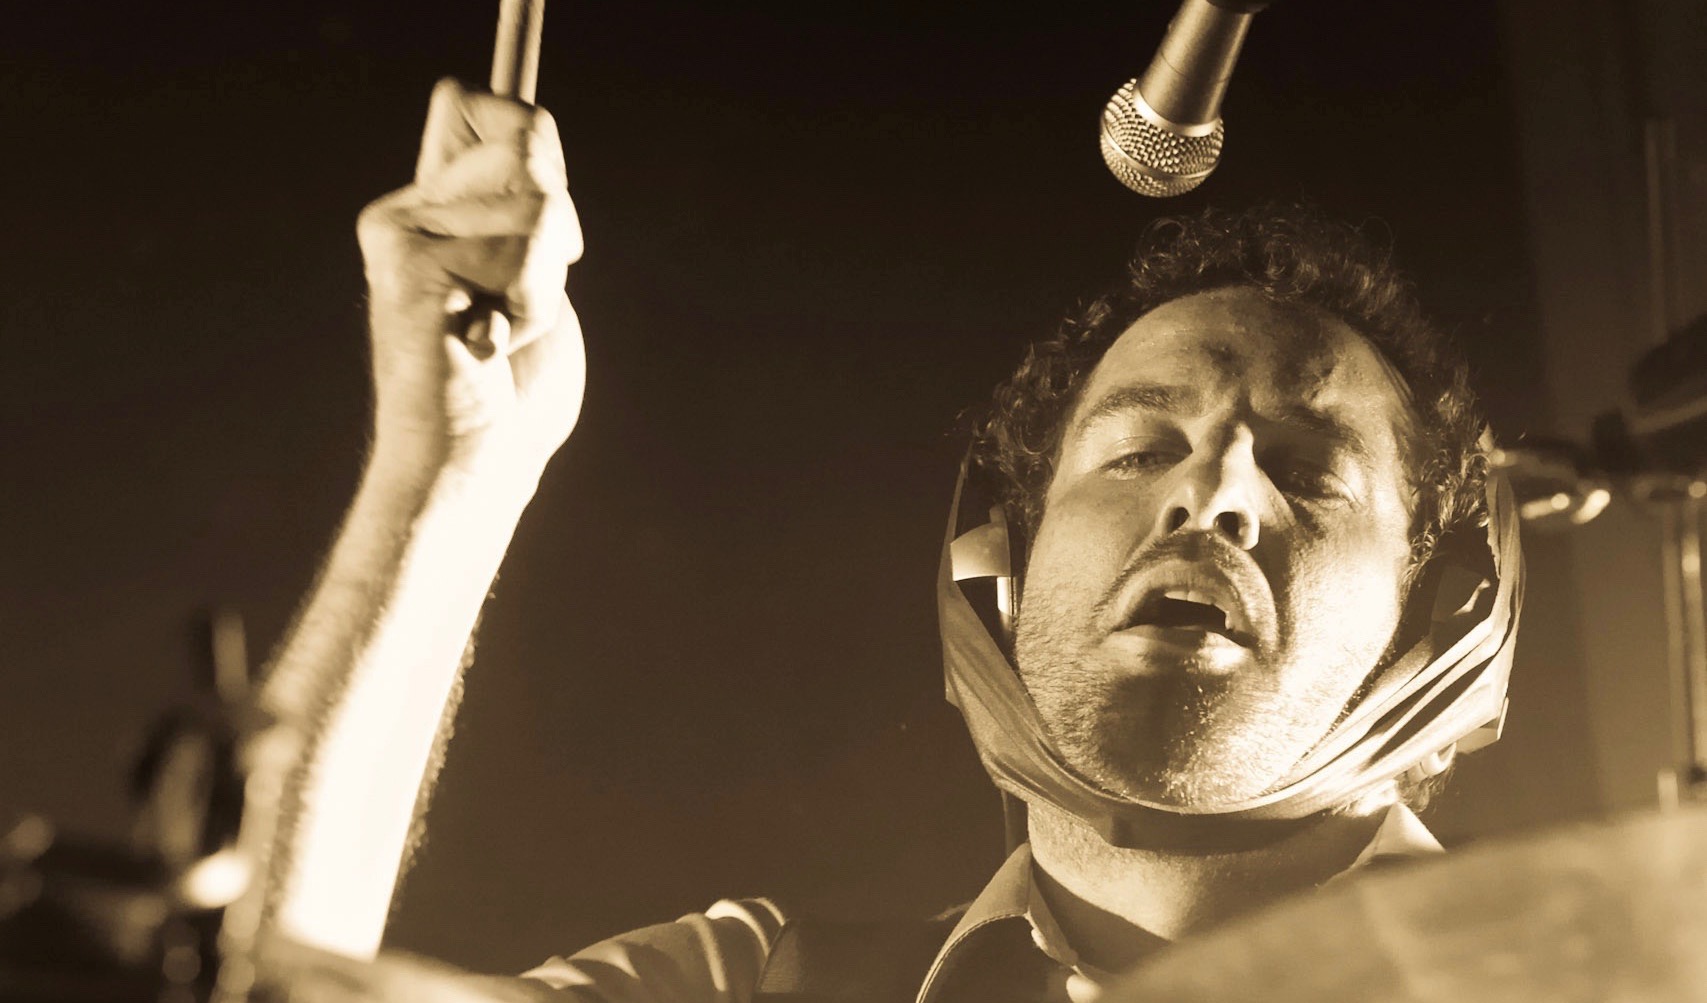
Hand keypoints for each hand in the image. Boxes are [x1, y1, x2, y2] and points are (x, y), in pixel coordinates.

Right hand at [356, 77, 585, 481]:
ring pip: (538, 204)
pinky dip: (532, 307)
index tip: (541, 231)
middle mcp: (404, 212)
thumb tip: (523, 123)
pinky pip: (524, 249)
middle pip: (529, 145)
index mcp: (428, 209)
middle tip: (517, 302)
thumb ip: (525, 206)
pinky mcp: (411, 266)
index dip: (539, 151)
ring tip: (502, 334)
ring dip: (546, 284)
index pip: (485, 106)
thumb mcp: (532, 280)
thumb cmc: (513, 390)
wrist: (472, 467)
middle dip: (557, 229)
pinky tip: (490, 347)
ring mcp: (402, 236)